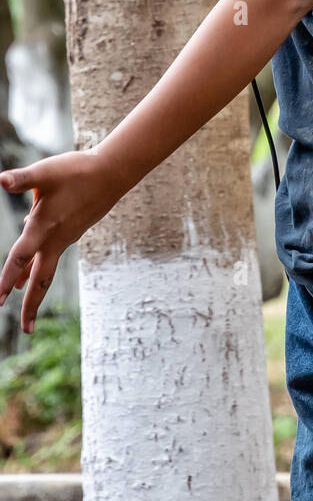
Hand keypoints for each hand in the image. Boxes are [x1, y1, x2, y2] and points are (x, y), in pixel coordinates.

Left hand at [0, 151, 126, 332]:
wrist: (113, 173)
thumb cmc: (77, 170)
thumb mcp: (45, 172)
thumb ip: (21, 179)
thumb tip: (0, 180)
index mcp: (43, 227)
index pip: (19, 259)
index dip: (5, 280)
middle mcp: (54, 239)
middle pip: (41, 279)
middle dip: (31, 304)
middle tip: (26, 330)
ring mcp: (65, 238)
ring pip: (46, 268)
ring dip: (34, 286)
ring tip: (19, 296)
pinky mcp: (72, 232)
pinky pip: (52, 254)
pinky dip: (40, 264)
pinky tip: (34, 261)